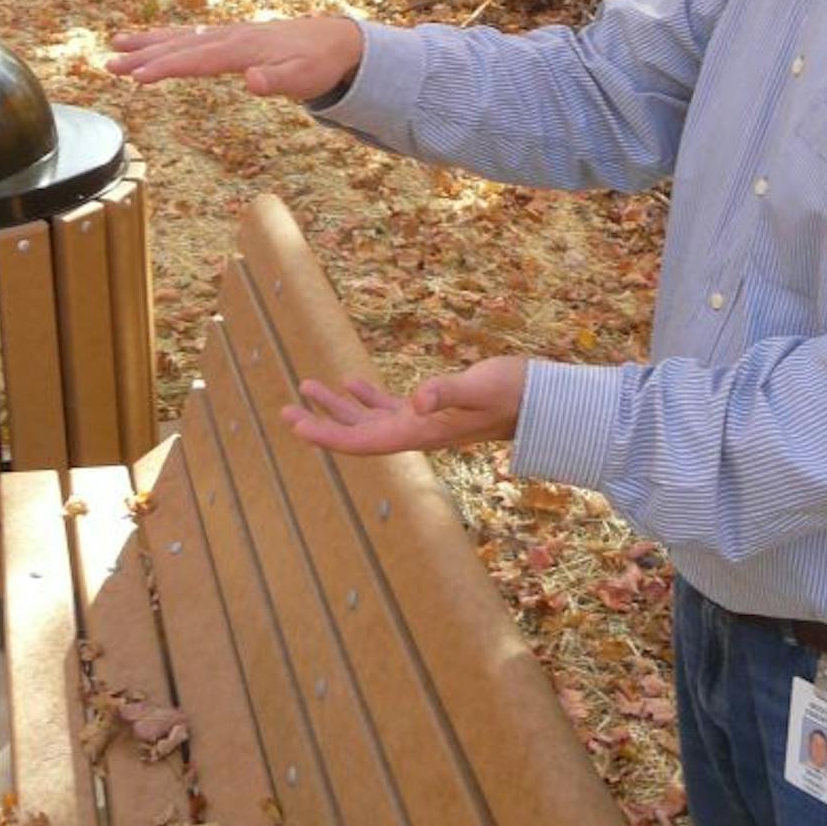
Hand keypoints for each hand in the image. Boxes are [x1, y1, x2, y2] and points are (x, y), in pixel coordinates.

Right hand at [104, 16, 363, 100]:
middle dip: (144, 56)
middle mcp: (230, 37)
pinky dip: (166, 38)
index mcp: (243, 48)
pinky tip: (149, 42)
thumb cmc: (318, 64)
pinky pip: (190, 36)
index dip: (167, 69)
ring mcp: (228, 34)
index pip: (197, 59)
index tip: (137, 78)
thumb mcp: (305, 78)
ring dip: (148, 43)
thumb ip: (278, 80)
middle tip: (109, 66)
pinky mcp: (229, 37)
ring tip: (115, 46)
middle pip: (180, 46)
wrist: (335, 41)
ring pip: (181, 37)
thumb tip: (251, 80)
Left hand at [280, 357, 528, 455]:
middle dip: (320, 422)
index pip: (361, 441)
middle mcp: (415, 433)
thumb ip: (447, 392)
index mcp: (418, 433)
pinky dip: (366, 398)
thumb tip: (418, 399)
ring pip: (369, 420)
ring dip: (338, 407)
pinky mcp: (433, 410)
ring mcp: (423, 423)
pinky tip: (352, 383)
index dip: (325, 434)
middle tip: (284, 409)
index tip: (294, 423)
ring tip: (306, 387)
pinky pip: (390, 409)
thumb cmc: (512, 393)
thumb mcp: (478, 387)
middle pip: (356, 435)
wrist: (542, 402)